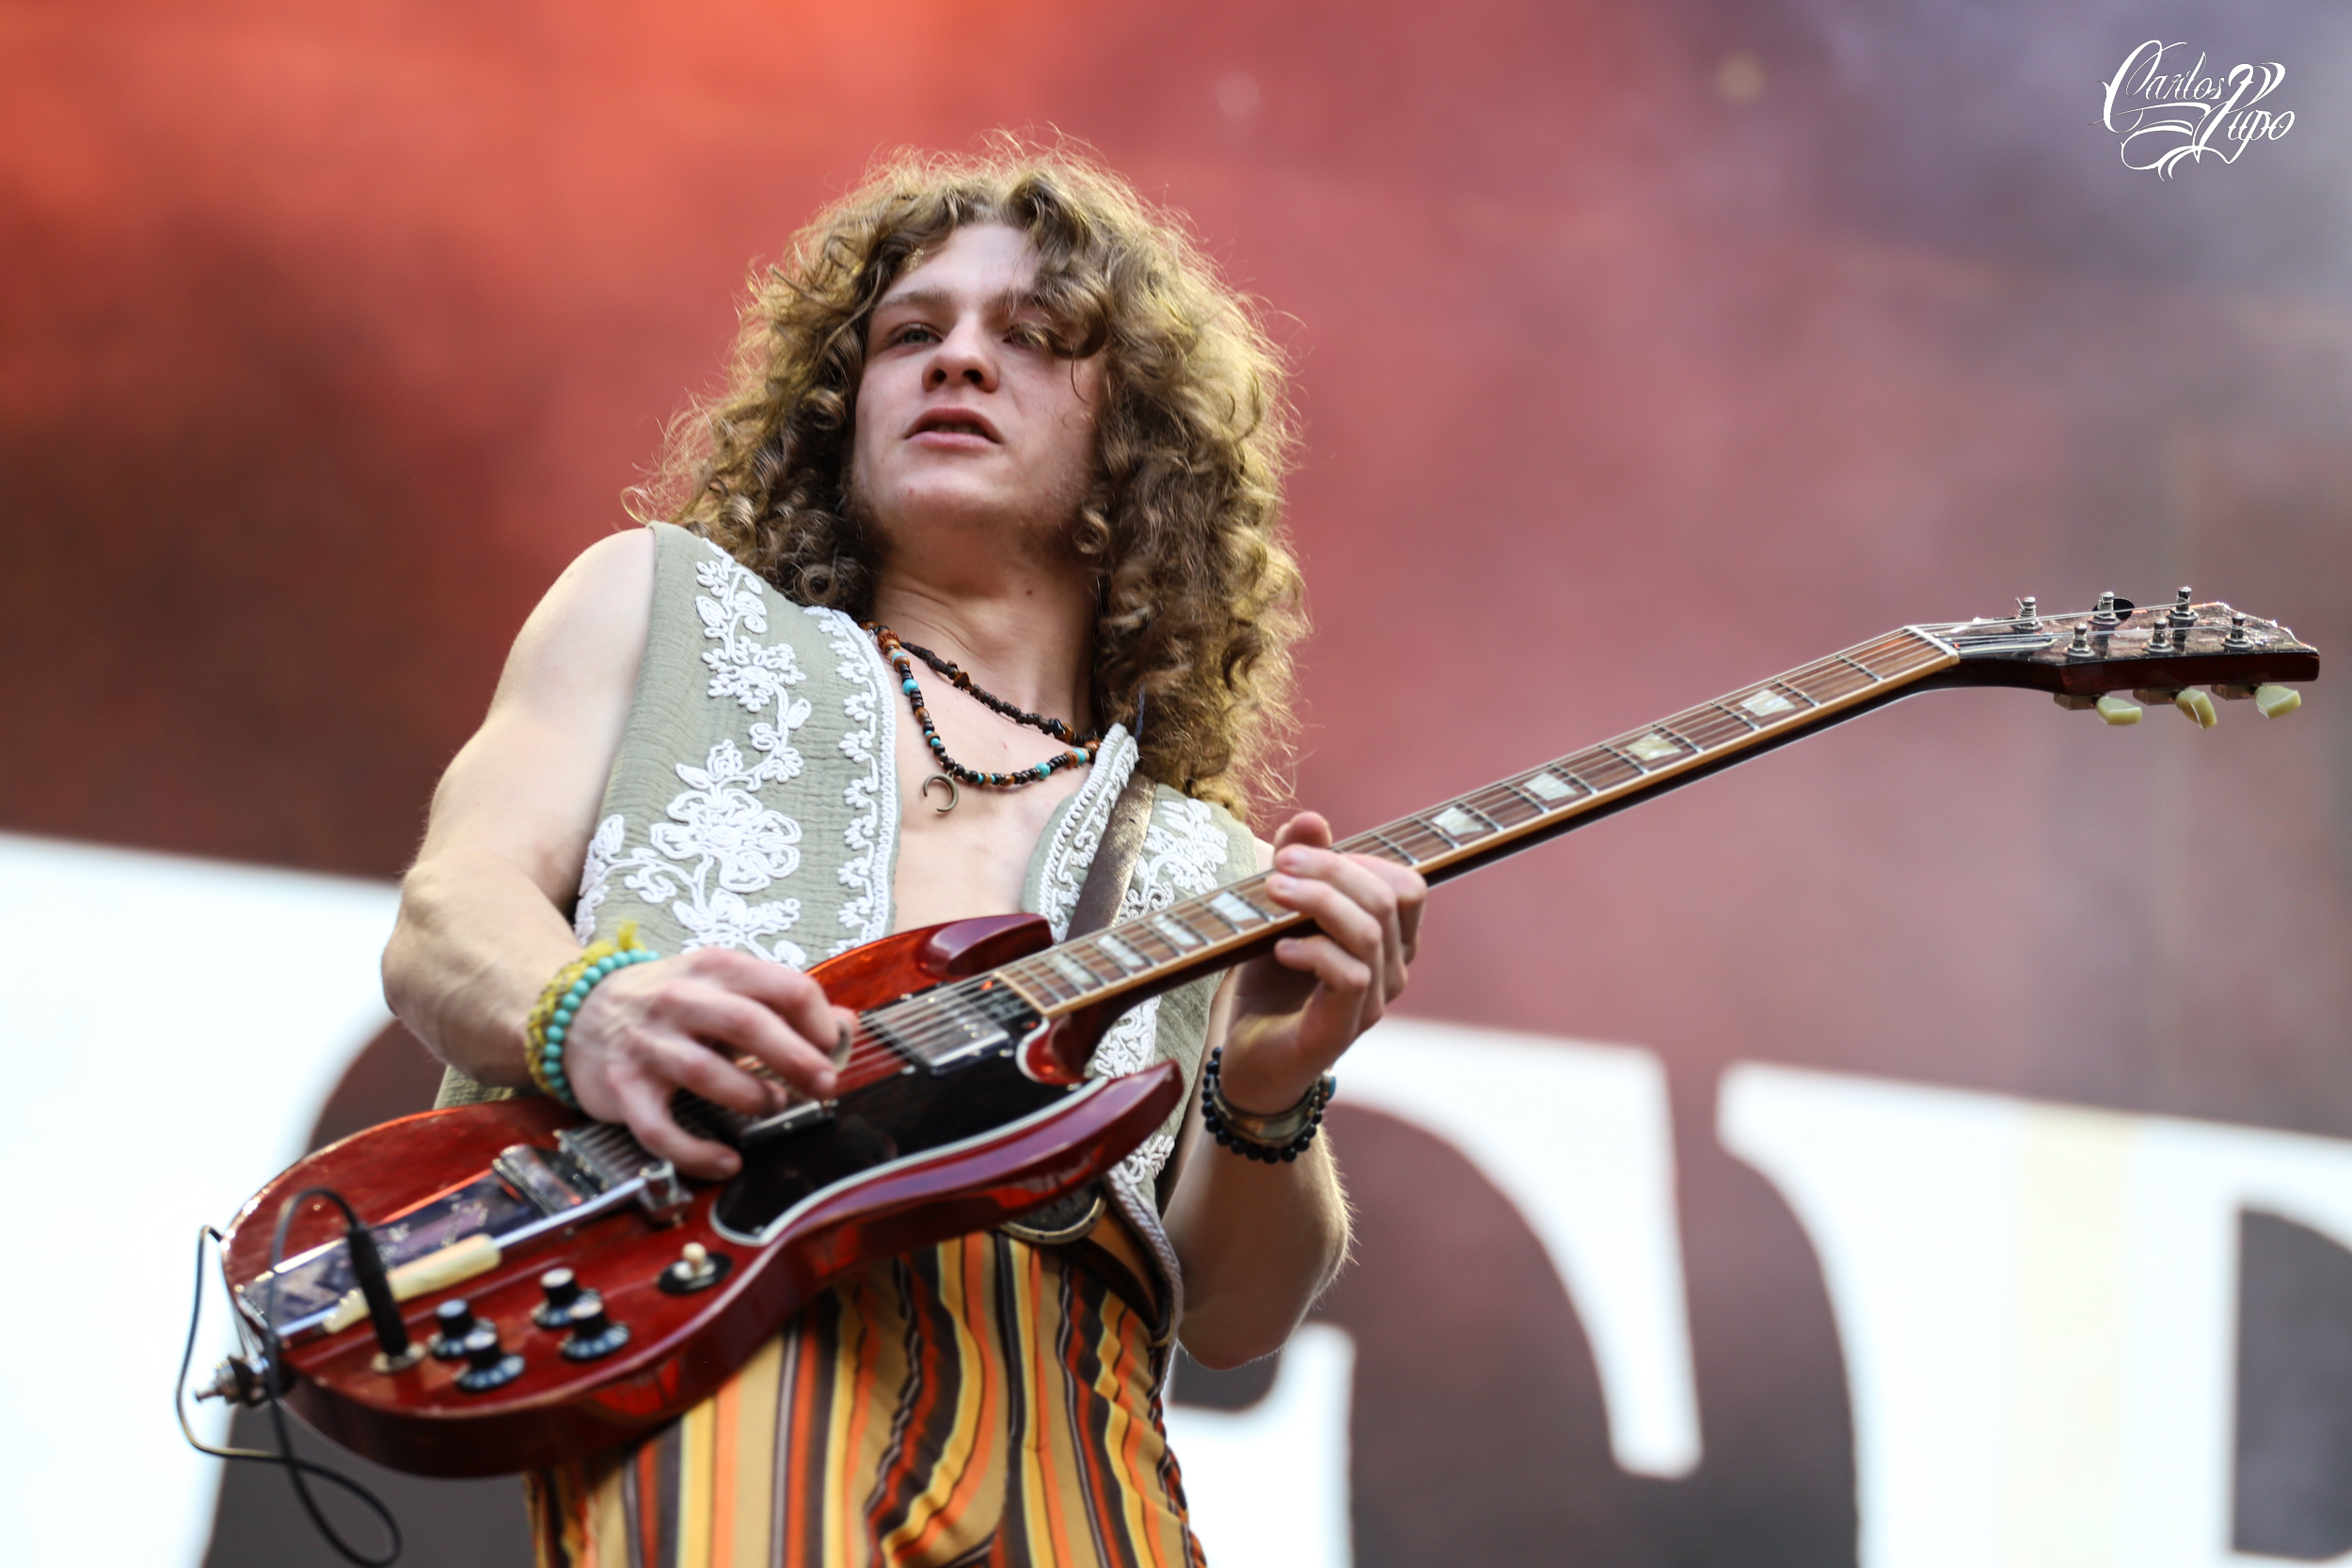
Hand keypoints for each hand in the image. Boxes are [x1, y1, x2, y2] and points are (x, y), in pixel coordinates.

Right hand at [559, 948, 850, 1178]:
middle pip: (748, 1024)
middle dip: (796, 1059)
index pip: (785, 986)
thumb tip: (847, 1026)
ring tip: (773, 1108)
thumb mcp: (725, 986)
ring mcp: (647, 1044)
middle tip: (824, 1087)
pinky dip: (697, 1152)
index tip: (831, 1048)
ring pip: (706, 1073)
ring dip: (752, 1098)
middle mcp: (680, 999)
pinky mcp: (623, 1088)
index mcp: (716, 968)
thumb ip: (783, 1004)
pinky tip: (727, 1161)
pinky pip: (660, 1129)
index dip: (819, 1021)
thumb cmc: (671, 1004)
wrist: (577, 1012)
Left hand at [1220, 811, 1425, 1115]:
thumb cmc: (1270, 983)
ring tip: (1272, 892)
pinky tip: (1279, 949)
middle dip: (1332, 869)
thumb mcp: (1276, 913)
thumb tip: (1311, 818)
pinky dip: (1313, 952)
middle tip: (1279, 864)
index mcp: (1389, 941)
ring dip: (1319, 901)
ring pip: (1370, 932)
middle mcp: (1393, 971)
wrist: (1248, 1057)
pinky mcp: (1343, 1028)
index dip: (1361, 860)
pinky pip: (1351, 976)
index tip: (1299, 851)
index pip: (1407, 886)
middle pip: (1388, 899)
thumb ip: (1297, 865)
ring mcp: (1373, 1003)